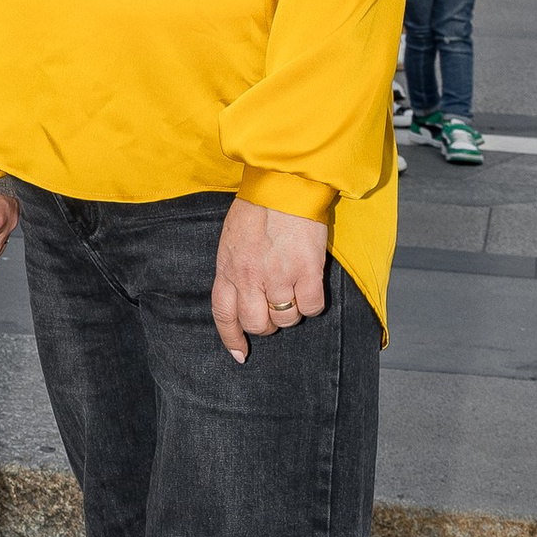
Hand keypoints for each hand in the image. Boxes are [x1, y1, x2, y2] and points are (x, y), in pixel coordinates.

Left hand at [211, 199, 328, 360]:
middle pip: (257, 324)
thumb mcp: (232, 239)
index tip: (240, 354)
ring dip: (292, 312)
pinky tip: (311, 286)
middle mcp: (249, 278)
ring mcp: (278, 276)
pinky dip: (313, 304)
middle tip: (277, 309)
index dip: (231, 338)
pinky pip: (311, 308)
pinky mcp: (306, 271)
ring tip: (295, 288)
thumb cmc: (258, 206)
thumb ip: (235, 267)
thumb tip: (244, 292)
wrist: (284, 183)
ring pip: (286, 320)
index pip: (223, 315)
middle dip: (268, 324)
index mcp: (228, 268)